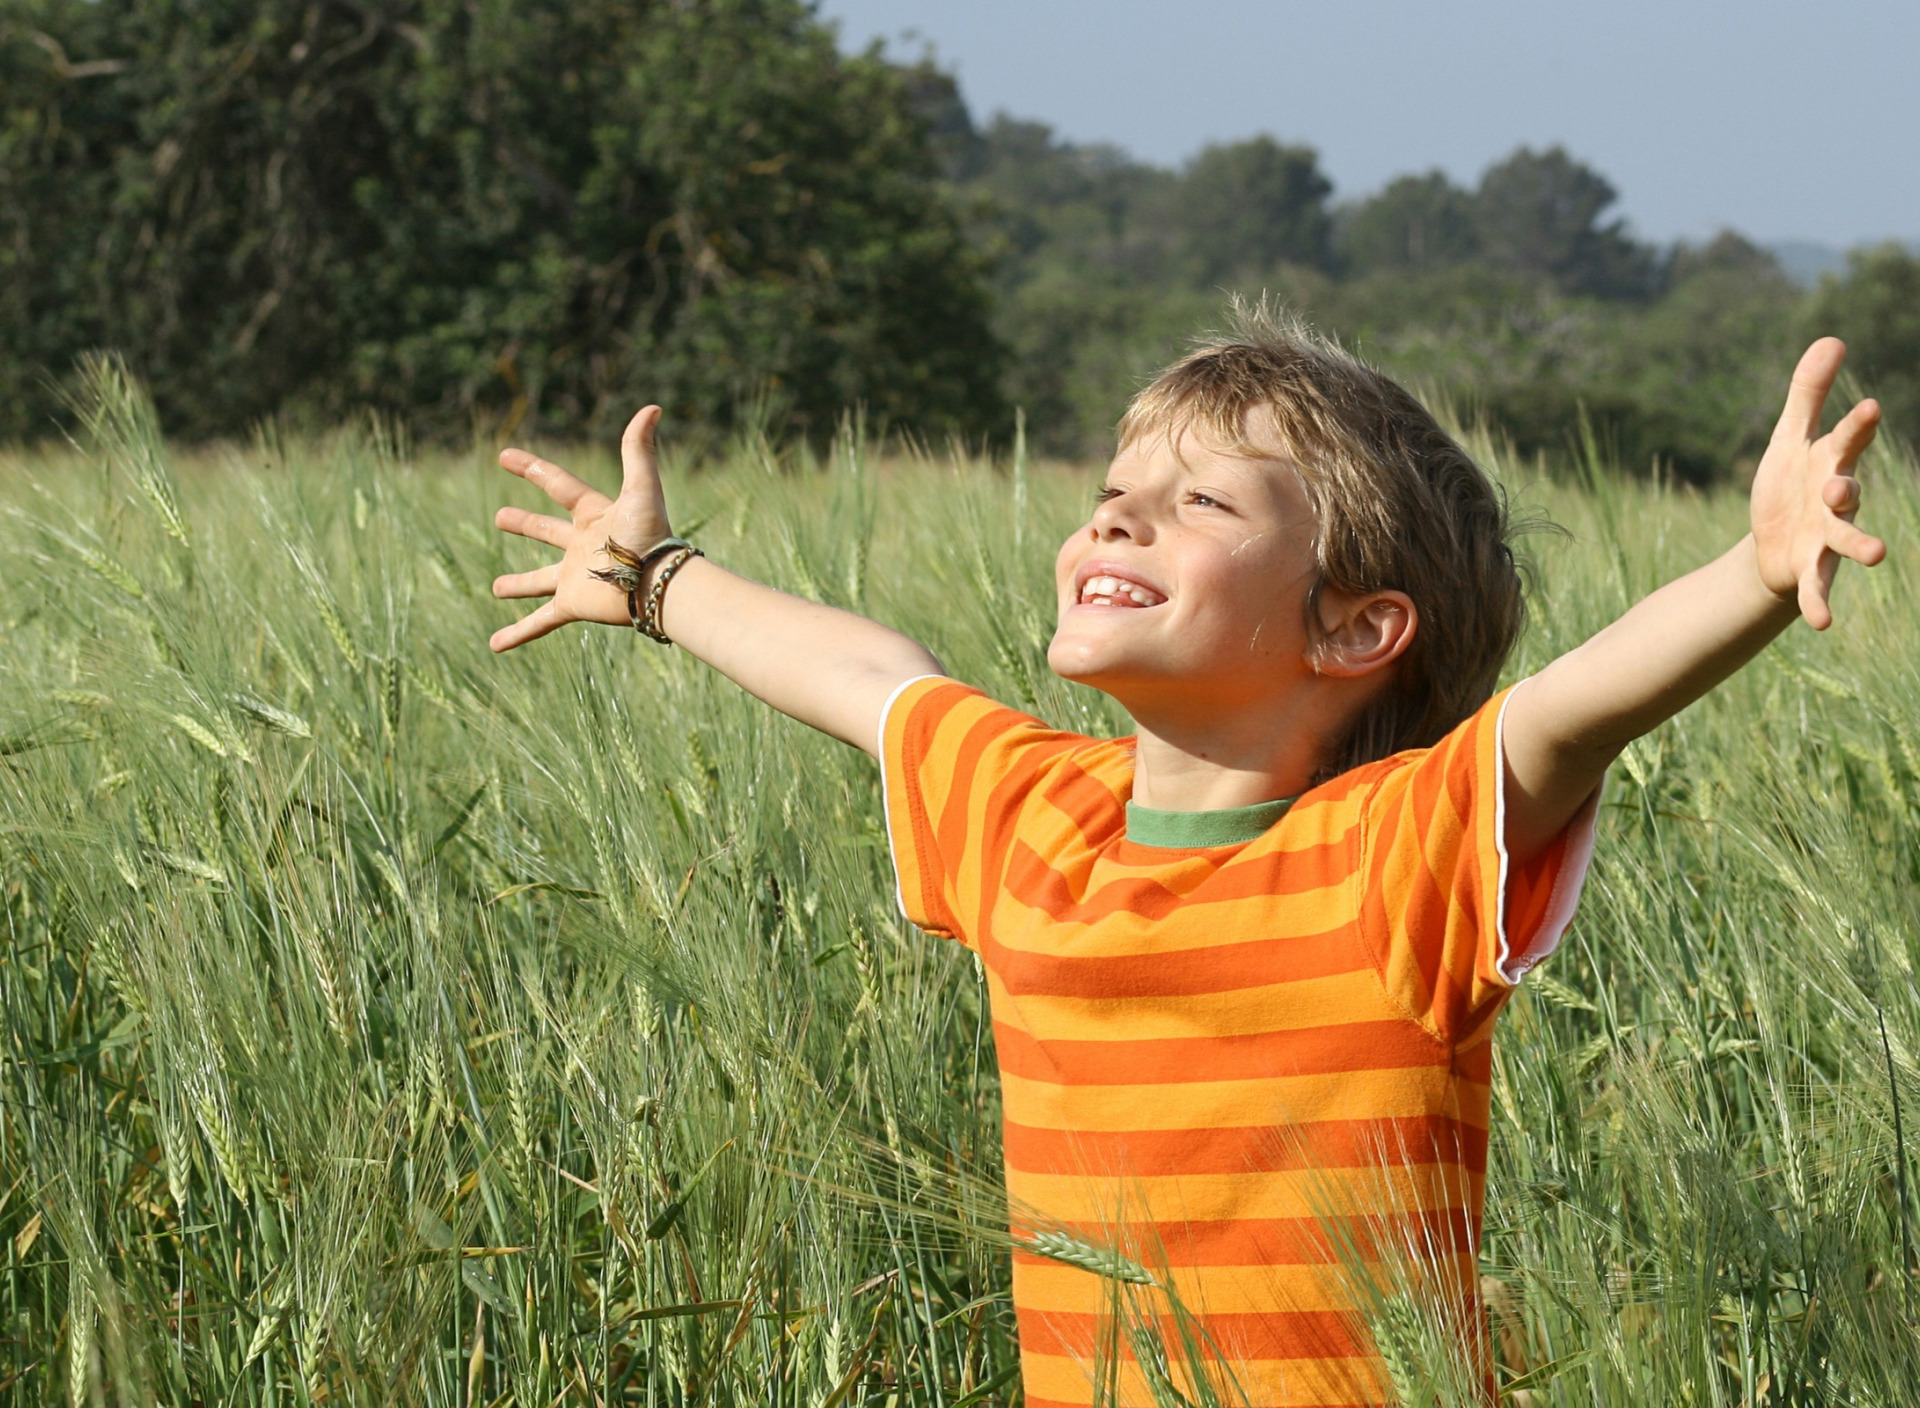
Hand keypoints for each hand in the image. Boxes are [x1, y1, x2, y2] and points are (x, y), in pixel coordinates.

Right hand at [489, 406, 672, 651]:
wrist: (659, 584)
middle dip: (524, 525)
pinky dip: (518, 634)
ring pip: (540, 581)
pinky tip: (495, 646)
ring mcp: (575, 577)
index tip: (504, 456)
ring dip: (519, 586)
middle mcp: (583, 546)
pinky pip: (540, 623)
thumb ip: (639, 448)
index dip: (532, 469)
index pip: (558, 485)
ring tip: (496, 589)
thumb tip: (653, 407)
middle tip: (499, 518)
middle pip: (547, 531)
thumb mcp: (642, 488)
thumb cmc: (652, 536)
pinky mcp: (573, 604)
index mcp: (595, 515)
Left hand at [1750, 338, 1887, 629]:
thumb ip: (1809, 393)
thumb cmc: (1788, 484)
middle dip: (1847, 489)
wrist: (1771, 540)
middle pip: (1847, 492)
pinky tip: (1823, 623)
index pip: (1846, 441)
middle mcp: (1835, 501)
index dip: (1856, 426)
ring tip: (1877, 554)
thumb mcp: (1790, 438)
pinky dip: (1820, 604)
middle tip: (1841, 486)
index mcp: (1830, 463)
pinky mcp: (1811, 569)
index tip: (1868, 407)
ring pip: (1847, 541)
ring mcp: (1827, 537)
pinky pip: (1820, 588)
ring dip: (1861, 546)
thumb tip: (1832, 338)